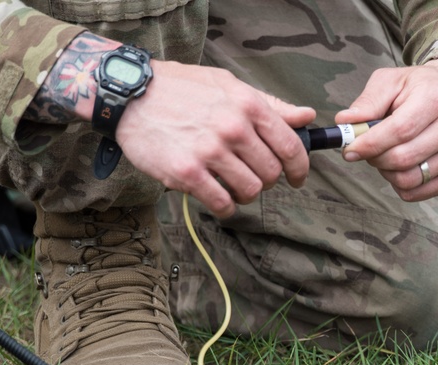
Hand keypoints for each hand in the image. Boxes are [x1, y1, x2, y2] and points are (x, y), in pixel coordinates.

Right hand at [117, 60, 315, 216]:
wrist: (130, 94)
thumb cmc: (182, 89)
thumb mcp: (229, 86)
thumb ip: (270, 105)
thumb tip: (306, 117)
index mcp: (248, 105)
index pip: (291, 147)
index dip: (299, 169)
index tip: (296, 178)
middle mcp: (233, 128)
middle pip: (272, 173)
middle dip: (267, 181)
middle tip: (253, 177)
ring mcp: (210, 151)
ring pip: (250, 191)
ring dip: (245, 194)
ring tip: (232, 186)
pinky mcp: (187, 173)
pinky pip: (222, 204)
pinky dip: (225, 206)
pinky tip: (217, 197)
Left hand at [335, 59, 437, 201]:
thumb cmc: (421, 88)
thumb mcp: (392, 81)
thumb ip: (368, 101)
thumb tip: (344, 122)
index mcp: (436, 99)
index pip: (399, 131)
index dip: (370, 144)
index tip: (349, 149)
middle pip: (402, 159)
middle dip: (375, 158)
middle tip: (366, 150)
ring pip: (409, 180)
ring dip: (386, 173)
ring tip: (385, 155)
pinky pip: (418, 193)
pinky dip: (400, 184)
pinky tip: (400, 166)